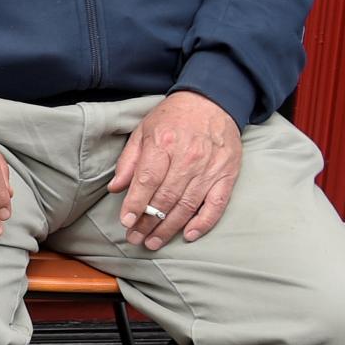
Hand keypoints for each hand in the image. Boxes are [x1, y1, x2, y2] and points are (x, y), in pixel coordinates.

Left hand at [108, 91, 240, 247]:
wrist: (213, 102)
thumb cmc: (173, 118)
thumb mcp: (143, 131)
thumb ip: (129, 161)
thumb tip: (116, 188)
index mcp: (164, 144)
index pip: (147, 180)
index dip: (136, 204)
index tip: (126, 222)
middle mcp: (188, 158)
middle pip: (165, 198)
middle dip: (148, 223)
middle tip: (135, 239)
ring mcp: (210, 169)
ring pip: (187, 206)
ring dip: (168, 228)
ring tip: (153, 242)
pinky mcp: (227, 176)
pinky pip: (216, 205)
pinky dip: (203, 223)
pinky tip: (187, 235)